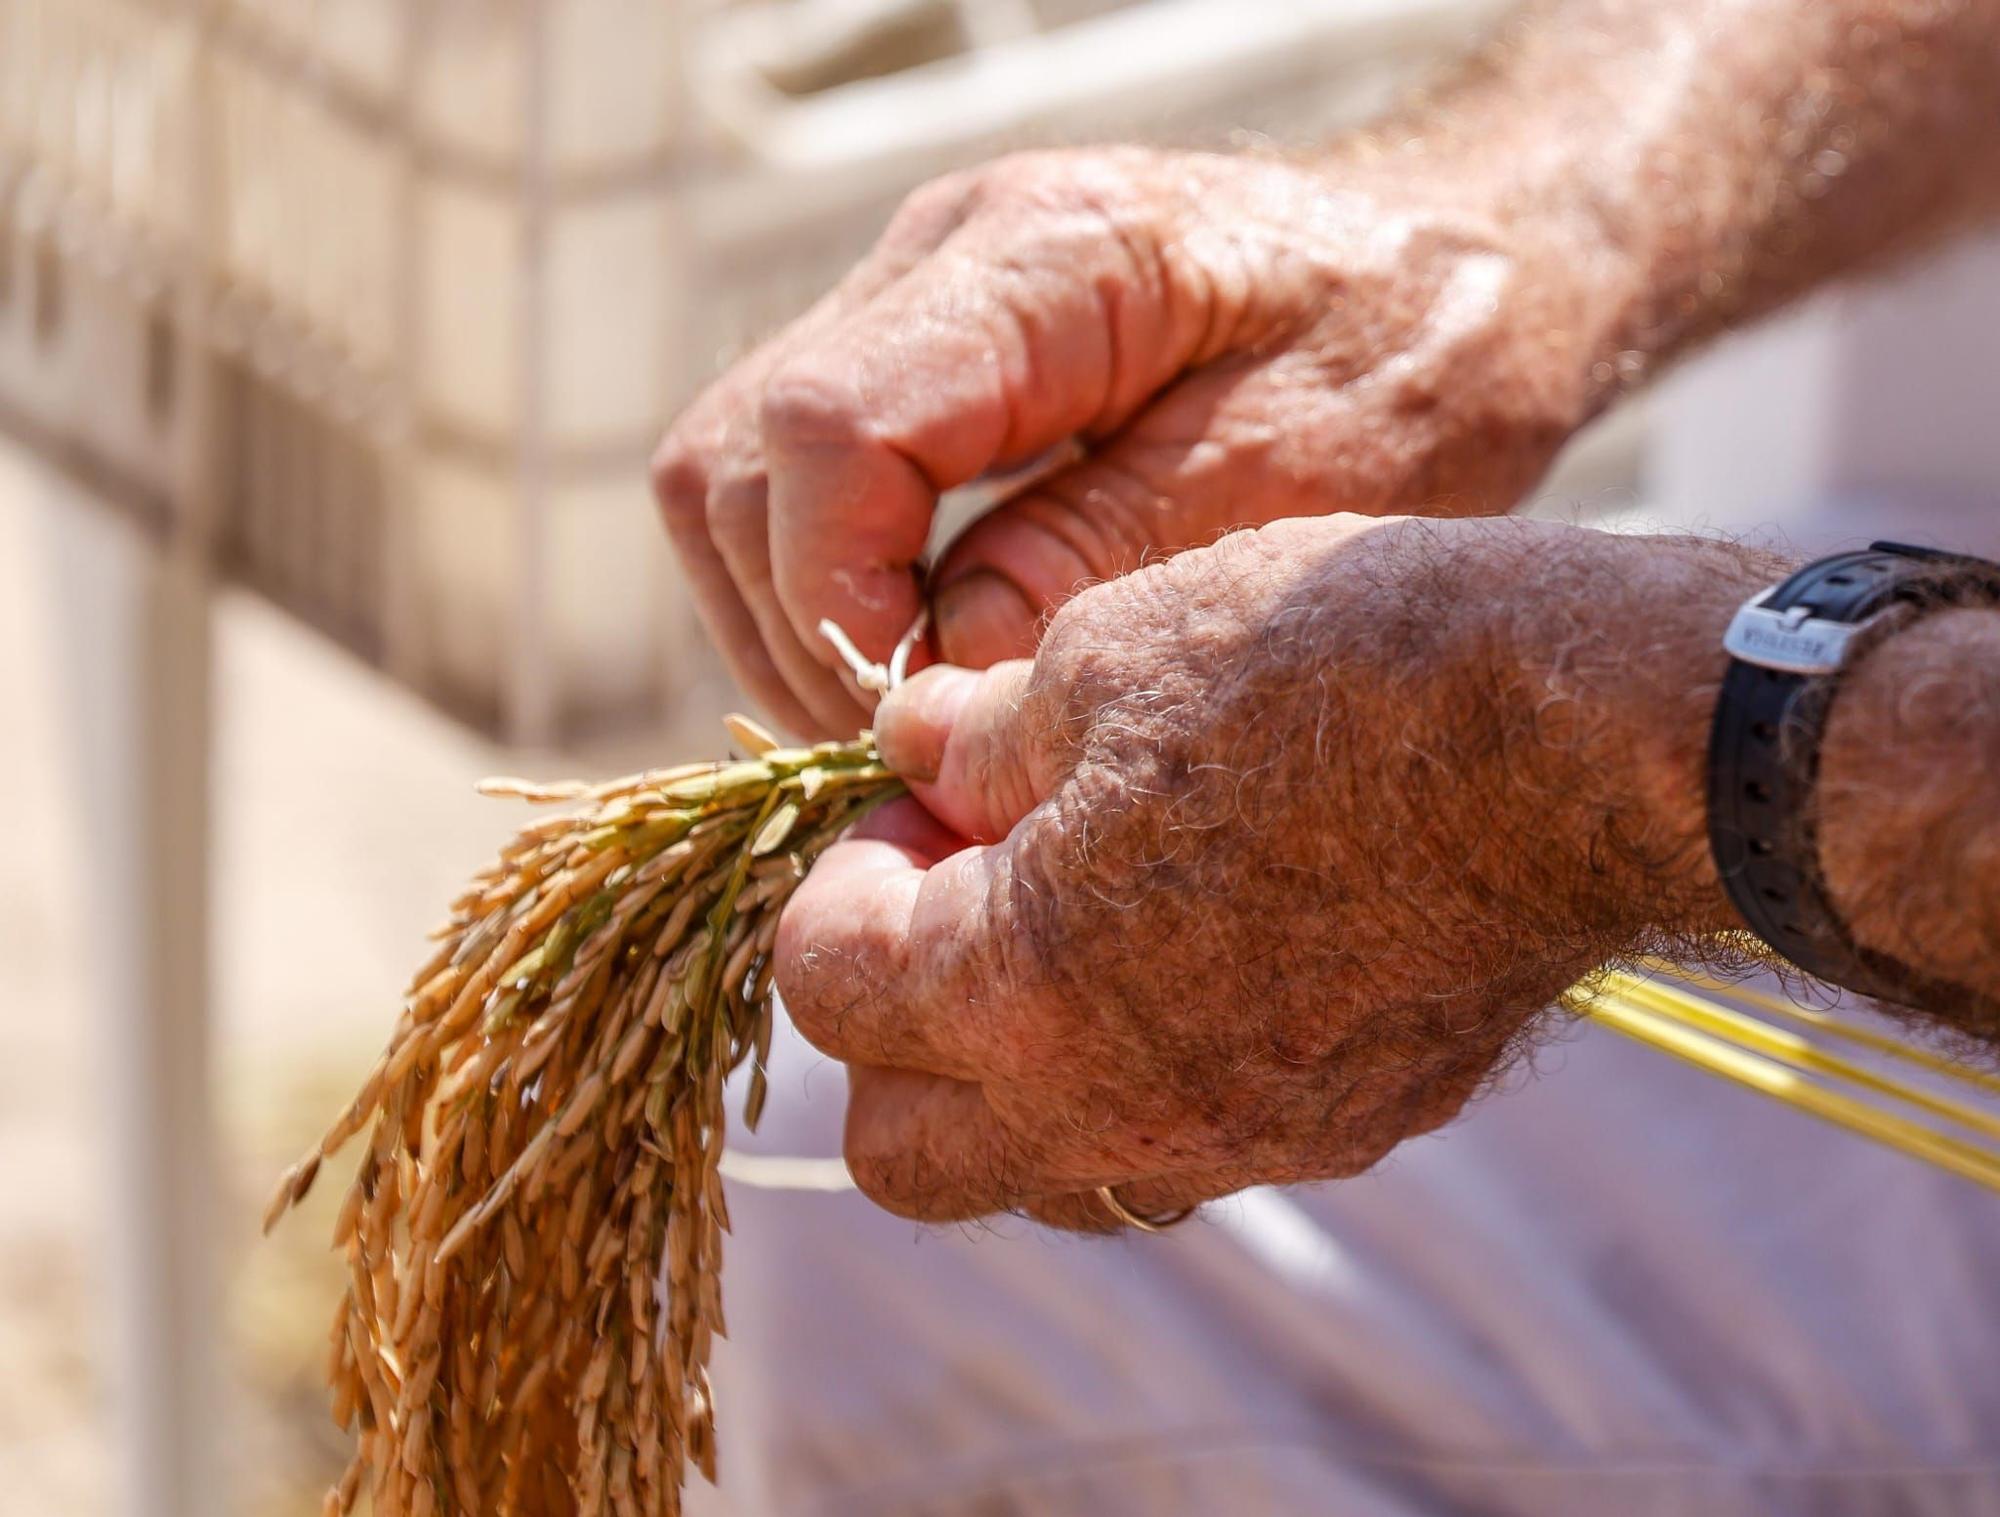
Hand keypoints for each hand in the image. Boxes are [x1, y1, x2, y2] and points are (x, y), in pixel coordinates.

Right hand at [653, 146, 1618, 735]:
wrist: (1454, 269)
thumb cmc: (1413, 363)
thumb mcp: (1292, 484)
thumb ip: (1097, 567)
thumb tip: (931, 685)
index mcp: (1048, 261)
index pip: (829, 429)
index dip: (838, 602)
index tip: (917, 726)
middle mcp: (944, 256)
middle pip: (734, 458)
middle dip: (799, 631)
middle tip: (914, 751)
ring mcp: (917, 298)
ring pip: (731, 476)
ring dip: (795, 621)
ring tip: (916, 723)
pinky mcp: (923, 356)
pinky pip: (794, 482)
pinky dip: (830, 590)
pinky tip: (925, 662)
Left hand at [775, 514, 1765, 1227]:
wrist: (1591, 737)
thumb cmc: (1336, 668)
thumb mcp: (1112, 652)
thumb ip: (973, 735)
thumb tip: (907, 754)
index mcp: (1020, 992)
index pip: (824, 986)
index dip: (840, 880)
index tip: (915, 803)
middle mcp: (1114, 1108)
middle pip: (900, 1151)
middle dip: (892, 1030)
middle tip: (957, 893)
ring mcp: (1239, 1137)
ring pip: (1045, 1170)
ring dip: (1014, 1072)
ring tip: (1076, 924)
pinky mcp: (1345, 1125)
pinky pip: (1187, 1140)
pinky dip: (1148, 1068)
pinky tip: (1206, 941)